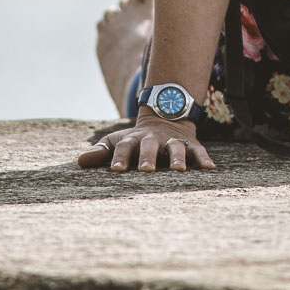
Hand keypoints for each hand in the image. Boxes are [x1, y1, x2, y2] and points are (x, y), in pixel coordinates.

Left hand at [77, 108, 216, 172]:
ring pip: (175, 148)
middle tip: (146, 171)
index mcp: (133, 140)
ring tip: (179, 170)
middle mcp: (153, 140)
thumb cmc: (135, 140)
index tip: (115, 170)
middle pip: (149, 147)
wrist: (164, 118)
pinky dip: (203, 158)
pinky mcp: (189, 144)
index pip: (124, 147)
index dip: (119, 158)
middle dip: (148, 158)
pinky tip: (210, 168)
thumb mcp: (117, 142)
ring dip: (176, 157)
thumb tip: (79, 161)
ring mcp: (172, 141)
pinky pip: (198, 151)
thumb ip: (100, 153)